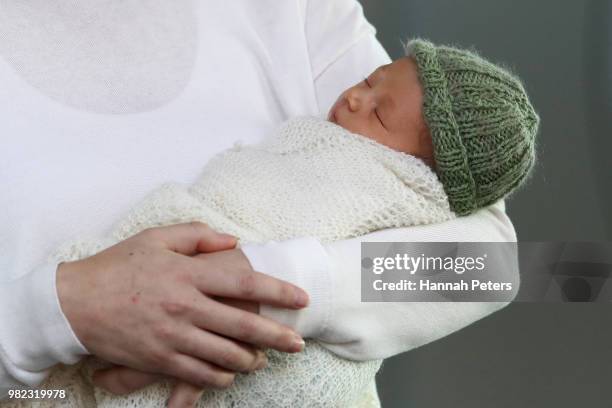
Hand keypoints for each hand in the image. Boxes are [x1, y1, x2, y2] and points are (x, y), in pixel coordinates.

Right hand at [57, 222, 307, 388]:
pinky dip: (220, 376)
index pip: (244, 282)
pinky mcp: (158, 359)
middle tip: (298, 343)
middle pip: (243, 325)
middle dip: (276, 336)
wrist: (72, 303)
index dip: (277, 291)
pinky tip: (230, 374)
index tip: (301, 299)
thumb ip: (198, 235)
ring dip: (250, 360)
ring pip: (225, 355)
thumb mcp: (156, 239)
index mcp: (188, 274)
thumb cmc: (117, 266)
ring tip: (264, 360)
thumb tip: (234, 241)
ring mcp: (173, 336)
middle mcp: (186, 306)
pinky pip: (199, 373)